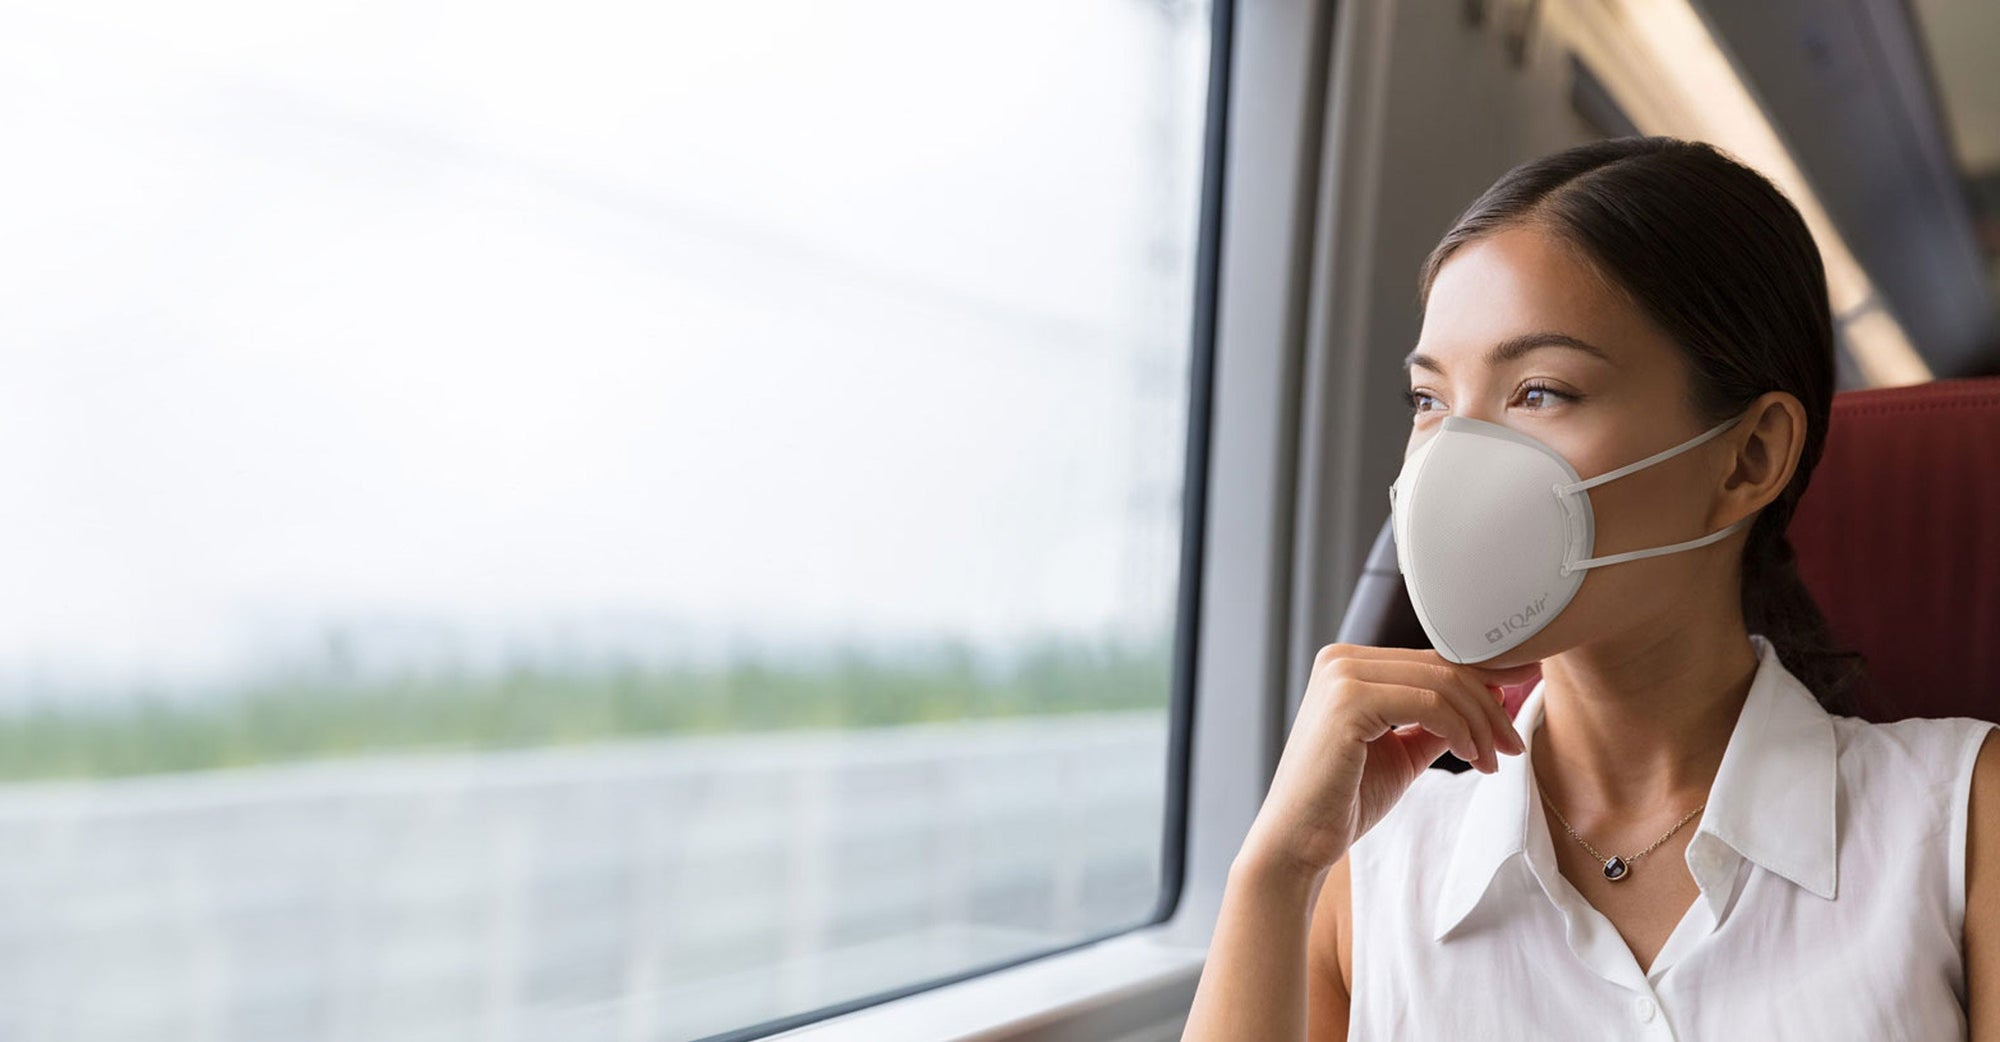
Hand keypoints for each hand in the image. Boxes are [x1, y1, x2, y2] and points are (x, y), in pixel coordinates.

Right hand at [1239, 643, 1538, 880]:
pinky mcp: (1347, 701)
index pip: (1431, 660)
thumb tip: (1490, 698)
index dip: (1482, 680)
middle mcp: (1340, 659)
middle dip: (1489, 706)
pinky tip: (1472, 758)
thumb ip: (1437, 722)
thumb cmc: (1344, 799)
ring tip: (1493, 761)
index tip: (1517, 703)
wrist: (1298, 841)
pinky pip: (1429, 705)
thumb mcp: (1402, 750)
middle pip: (1442, 667)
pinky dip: (1461, 731)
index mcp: (1347, 664)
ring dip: (1481, 724)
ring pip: (1442, 684)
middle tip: (1512, 745)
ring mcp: (1341, 676)